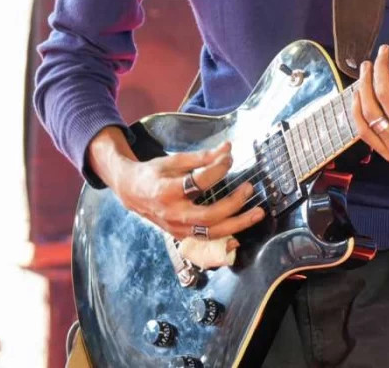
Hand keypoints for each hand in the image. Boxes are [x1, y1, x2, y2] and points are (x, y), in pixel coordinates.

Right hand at [86, 129, 265, 239]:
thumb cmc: (153, 173)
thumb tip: (227, 149)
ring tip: (257, 213)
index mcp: (167, 191)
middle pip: (210, 215)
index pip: (199, 182)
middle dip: (234, 203)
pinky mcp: (181, 236)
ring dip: (238, 224)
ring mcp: (176, 228)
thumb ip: (202, 157)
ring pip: (212, 232)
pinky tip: (241, 232)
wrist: (131, 192)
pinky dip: (226, 237)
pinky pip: (207, 240)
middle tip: (249, 188)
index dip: (218, 169)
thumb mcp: (174, 160)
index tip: (228, 158)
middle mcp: (172, 214)